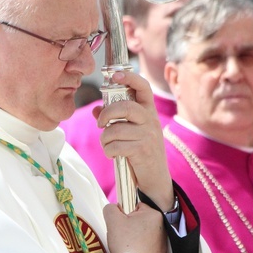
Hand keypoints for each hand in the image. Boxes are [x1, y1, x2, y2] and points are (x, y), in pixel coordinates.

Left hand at [95, 71, 173, 210]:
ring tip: (108, 145)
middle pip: (125, 107)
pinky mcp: (142, 150)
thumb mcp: (131, 131)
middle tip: (101, 123)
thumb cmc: (140, 150)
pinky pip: (116, 146)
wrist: (155, 177)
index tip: (114, 75)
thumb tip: (96, 109)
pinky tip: (113, 154)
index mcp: (148, 110)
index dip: (129, 78)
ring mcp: (148, 135)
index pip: (143, 87)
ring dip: (106, 139)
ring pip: (116, 129)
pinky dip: (109, 151)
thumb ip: (114, 118)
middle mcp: (150, 120)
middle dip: (107, 114)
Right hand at [104, 202, 166, 252]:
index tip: (121, 224)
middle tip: (123, 236)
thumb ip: (111, 208)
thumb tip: (113, 208)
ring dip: (135, 238)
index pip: (137, 207)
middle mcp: (163, 228)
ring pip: (144, 235)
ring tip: (128, 247)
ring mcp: (163, 243)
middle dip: (131, 227)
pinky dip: (140, 250)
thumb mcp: (113, 220)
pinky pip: (147, 249)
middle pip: (141, 222)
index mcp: (154, 215)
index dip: (126, 214)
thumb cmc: (125, 243)